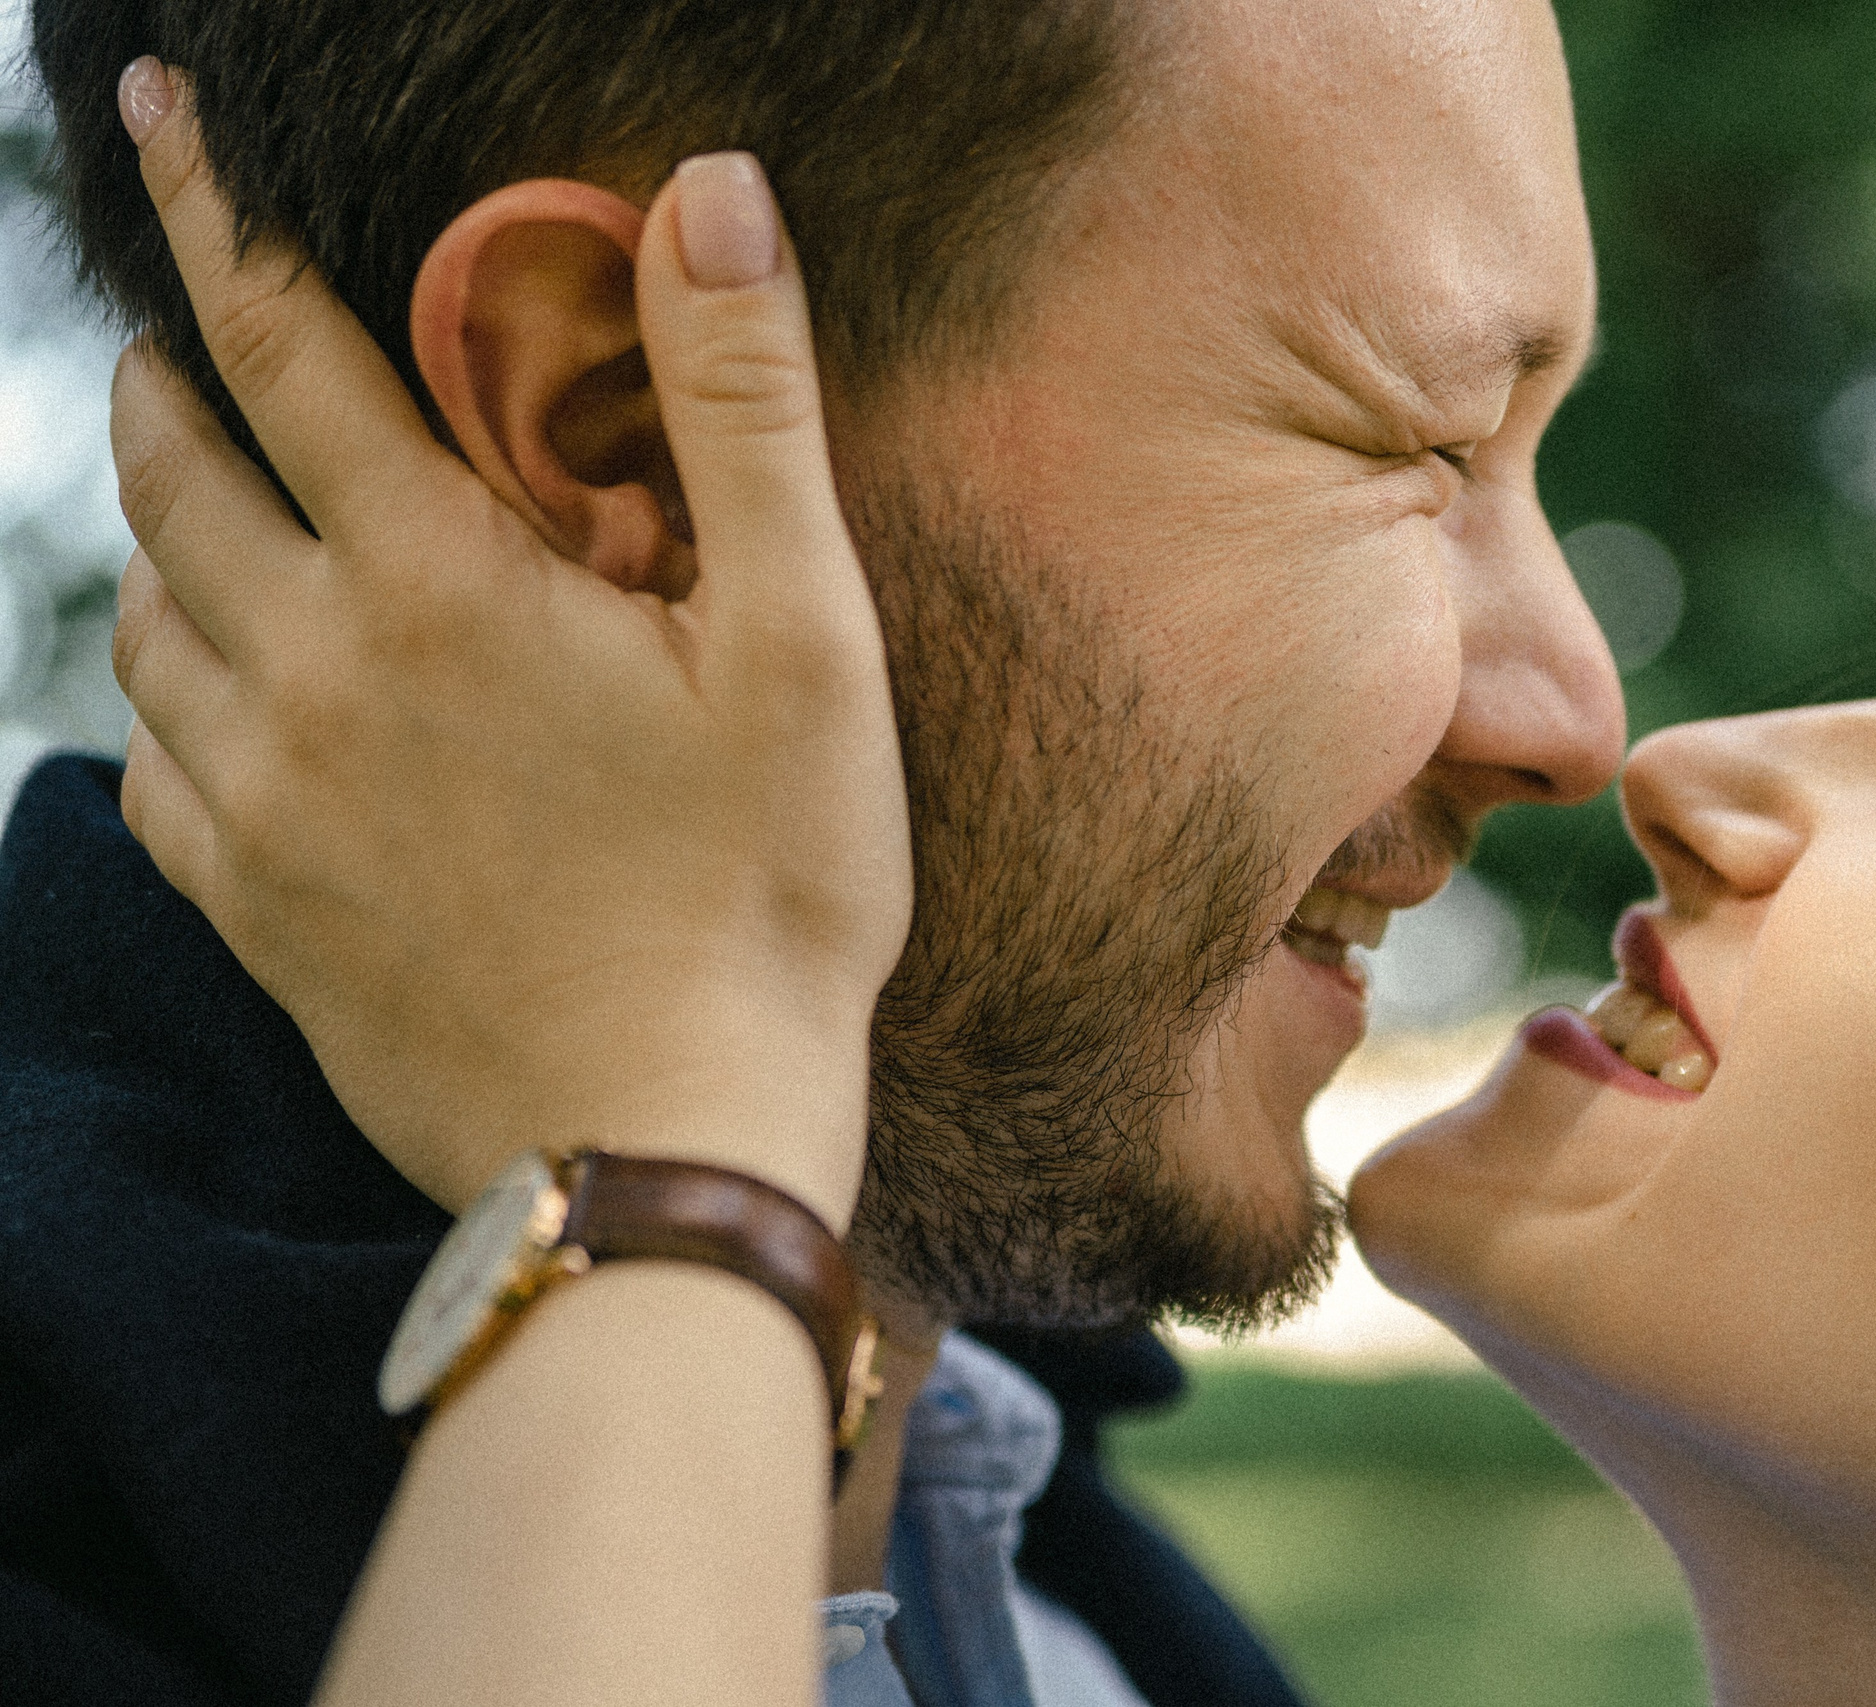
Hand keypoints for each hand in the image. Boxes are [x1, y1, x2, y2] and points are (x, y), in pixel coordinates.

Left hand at [108, 90, 908, 1228]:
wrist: (670, 1143)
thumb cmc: (765, 896)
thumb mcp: (805, 641)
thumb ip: (745, 408)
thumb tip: (708, 193)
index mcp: (435, 582)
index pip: (278, 345)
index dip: (214, 218)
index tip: (161, 125)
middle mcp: (311, 673)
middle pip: (171, 472)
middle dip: (165, 375)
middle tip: (183, 333)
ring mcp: (267, 802)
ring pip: (144, 619)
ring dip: (162, 533)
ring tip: (208, 507)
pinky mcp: (256, 913)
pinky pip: (151, 768)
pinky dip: (164, 698)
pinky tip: (217, 702)